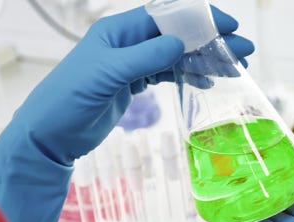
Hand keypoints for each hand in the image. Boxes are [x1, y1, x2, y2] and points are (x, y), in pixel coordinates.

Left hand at [12, 6, 253, 164]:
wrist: (50, 134)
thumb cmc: (69, 99)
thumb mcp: (107, 75)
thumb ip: (144, 58)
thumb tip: (180, 43)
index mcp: (119, 30)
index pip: (167, 16)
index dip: (200, 18)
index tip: (228, 25)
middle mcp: (127, 42)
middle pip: (177, 35)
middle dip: (211, 41)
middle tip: (243, 50)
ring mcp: (130, 63)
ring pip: (176, 56)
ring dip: (204, 60)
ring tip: (234, 67)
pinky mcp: (132, 84)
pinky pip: (167, 74)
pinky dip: (188, 76)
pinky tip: (207, 82)